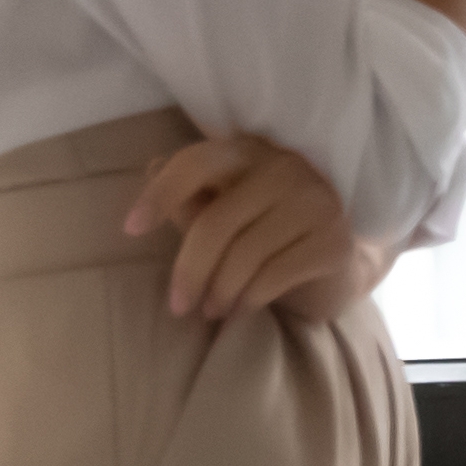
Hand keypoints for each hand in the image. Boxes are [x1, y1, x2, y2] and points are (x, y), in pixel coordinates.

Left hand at [127, 132, 367, 324]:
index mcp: (249, 153)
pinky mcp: (335, 242)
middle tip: (178, 306)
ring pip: (246, 253)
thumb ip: (192, 197)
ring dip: (219, 292)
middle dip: (190, 270)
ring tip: (210, 312)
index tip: (131, 230)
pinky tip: (239, 312)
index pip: (196, 163)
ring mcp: (317, 203)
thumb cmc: (265, 236)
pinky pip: (275, 275)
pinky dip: (248, 301)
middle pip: (217, 221)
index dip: (160, 194)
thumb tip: (150, 170)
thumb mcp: (223, 212)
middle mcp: (287, 168)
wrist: (333, 268)